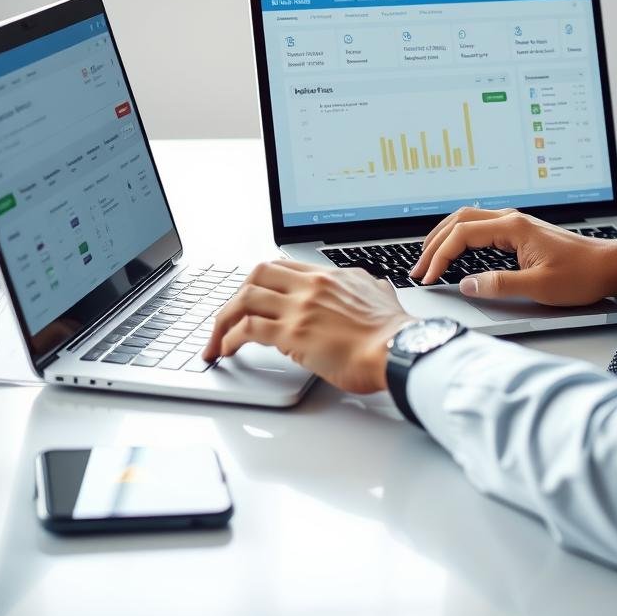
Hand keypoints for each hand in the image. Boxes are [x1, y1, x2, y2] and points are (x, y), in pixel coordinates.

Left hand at [201, 260, 412, 392]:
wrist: (400, 350)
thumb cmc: (393, 332)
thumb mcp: (381, 294)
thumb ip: (368, 287)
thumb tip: (372, 287)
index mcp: (329, 276)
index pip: (281, 266)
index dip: (259, 281)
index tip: (249, 298)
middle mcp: (311, 285)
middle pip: (256, 275)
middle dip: (235, 296)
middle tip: (228, 317)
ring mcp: (300, 307)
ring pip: (244, 298)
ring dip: (223, 319)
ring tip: (216, 340)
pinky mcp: (293, 334)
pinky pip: (247, 328)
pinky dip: (229, 338)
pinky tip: (227, 349)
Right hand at [409, 207, 616, 306]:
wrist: (609, 266)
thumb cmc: (581, 275)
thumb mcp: (539, 287)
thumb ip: (499, 285)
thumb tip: (467, 285)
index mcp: (512, 227)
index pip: (462, 235)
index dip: (440, 256)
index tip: (428, 276)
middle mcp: (511, 219)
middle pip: (459, 220)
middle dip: (434, 243)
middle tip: (419, 268)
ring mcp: (514, 223)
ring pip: (467, 219)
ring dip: (445, 237)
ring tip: (429, 258)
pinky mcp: (518, 231)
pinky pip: (479, 226)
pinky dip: (460, 237)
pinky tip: (455, 250)